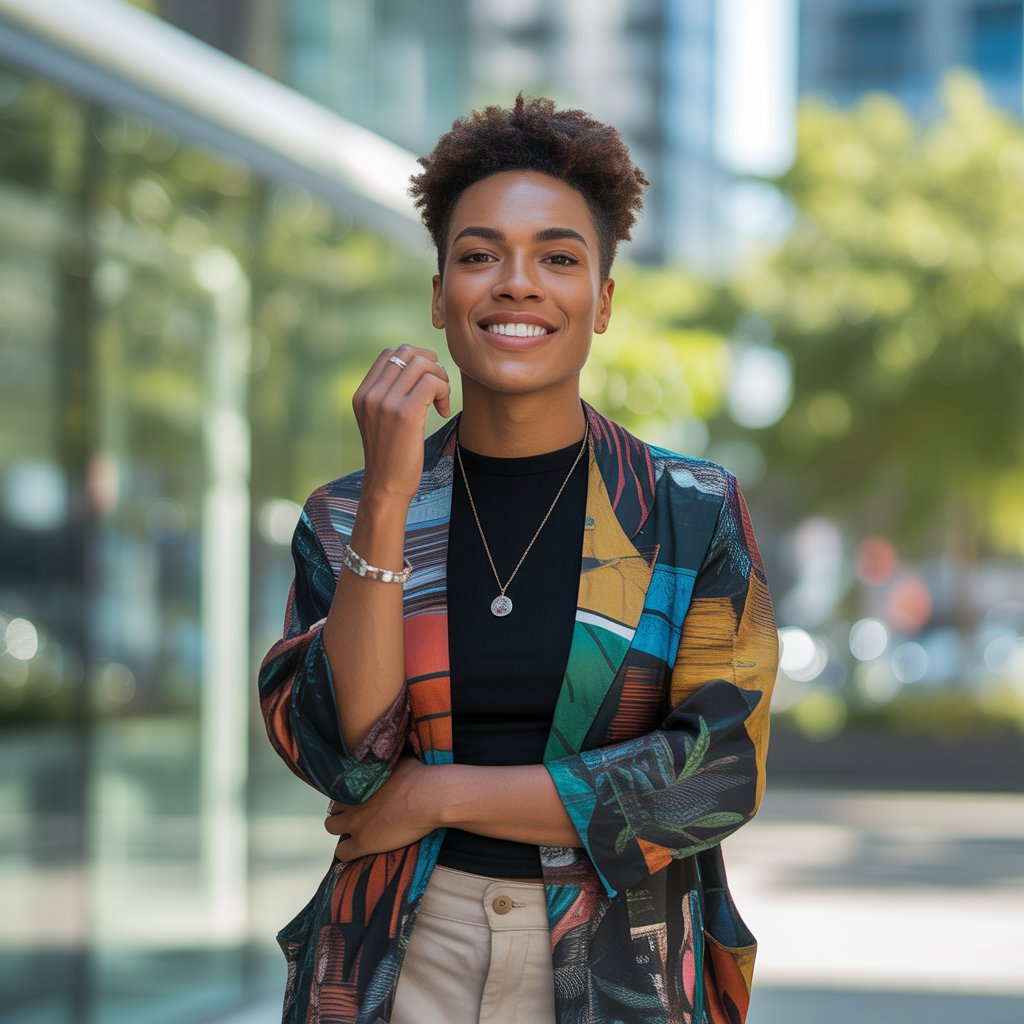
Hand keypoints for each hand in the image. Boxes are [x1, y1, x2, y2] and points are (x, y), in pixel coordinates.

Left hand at [324, 757, 436, 859]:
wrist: (428, 798)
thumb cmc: (419, 777)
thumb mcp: (398, 762)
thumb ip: (384, 764)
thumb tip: (385, 759)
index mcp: (359, 780)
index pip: (340, 786)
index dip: (350, 794)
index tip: (361, 798)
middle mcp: (351, 800)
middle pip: (333, 805)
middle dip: (344, 810)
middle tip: (360, 814)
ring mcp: (355, 822)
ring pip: (331, 826)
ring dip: (342, 829)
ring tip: (358, 831)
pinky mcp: (363, 843)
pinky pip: (342, 853)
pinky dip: (347, 852)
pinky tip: (359, 850)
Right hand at [352, 345, 450, 504]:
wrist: (386, 488)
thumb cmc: (390, 457)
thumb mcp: (380, 421)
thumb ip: (388, 395)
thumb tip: (417, 367)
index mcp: (362, 394)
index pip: (390, 353)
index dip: (415, 359)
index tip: (426, 382)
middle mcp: (370, 394)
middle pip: (407, 353)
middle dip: (430, 364)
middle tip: (438, 388)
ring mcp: (385, 402)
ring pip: (423, 365)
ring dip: (441, 379)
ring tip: (440, 401)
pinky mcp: (405, 413)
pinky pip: (432, 383)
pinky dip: (444, 392)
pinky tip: (442, 411)